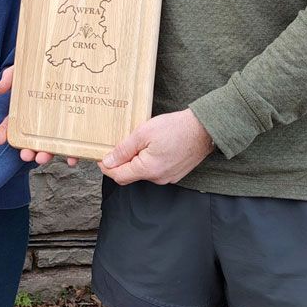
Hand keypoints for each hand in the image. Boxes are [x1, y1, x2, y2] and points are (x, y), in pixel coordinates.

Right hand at [0, 64, 75, 166]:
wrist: (70, 61)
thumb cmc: (43, 68)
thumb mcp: (25, 70)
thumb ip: (10, 77)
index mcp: (27, 111)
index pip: (13, 124)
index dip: (5, 132)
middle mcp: (42, 121)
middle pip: (32, 140)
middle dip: (28, 150)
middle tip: (26, 155)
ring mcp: (59, 126)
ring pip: (51, 145)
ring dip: (46, 155)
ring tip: (43, 158)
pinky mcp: (77, 128)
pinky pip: (74, 143)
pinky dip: (72, 154)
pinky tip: (71, 158)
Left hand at [99, 110, 215, 186]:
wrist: (204, 129)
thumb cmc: (176, 128)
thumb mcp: (143, 133)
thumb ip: (123, 149)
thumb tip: (108, 161)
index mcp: (148, 169)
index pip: (119, 176)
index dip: (107, 167)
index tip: (102, 157)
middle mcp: (158, 178)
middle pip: (131, 175)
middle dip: (122, 163)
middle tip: (120, 146)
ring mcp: (168, 177)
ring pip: (144, 172)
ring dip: (138, 161)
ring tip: (141, 143)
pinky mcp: (175, 174)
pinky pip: (156, 170)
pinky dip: (150, 161)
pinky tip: (155, 147)